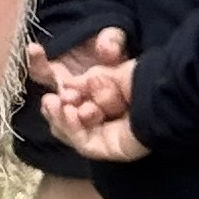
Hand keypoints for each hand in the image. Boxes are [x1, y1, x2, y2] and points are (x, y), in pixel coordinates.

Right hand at [23, 31, 148, 163]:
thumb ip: (87, 73)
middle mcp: (92, 112)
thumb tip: (69, 85)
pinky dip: (72, 128)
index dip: (42, 65)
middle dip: (53, 105)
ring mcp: (97, 132)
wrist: (164, 92)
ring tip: (61, 104)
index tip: (34, 49)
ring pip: (66, 129)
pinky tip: (72, 113)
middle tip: (53, 97)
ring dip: (60, 116)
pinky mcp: (105, 148)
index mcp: (90, 90)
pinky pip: (81, 141)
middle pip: (60, 113)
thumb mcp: (111, 63)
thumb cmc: (142, 76)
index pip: (59, 83)